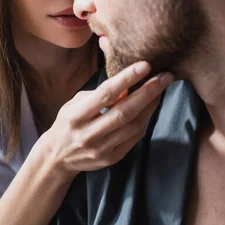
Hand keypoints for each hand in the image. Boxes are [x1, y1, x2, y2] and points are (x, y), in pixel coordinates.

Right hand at [42, 62, 172, 177]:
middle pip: (125, 112)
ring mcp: (102, 149)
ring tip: (161, 88)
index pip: (105, 95)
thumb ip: (99, 94)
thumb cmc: (68, 122)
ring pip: (134, 125)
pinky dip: (145, 120)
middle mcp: (89, 134)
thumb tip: (126, 82)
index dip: (126, 79)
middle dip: (148, 92)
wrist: (58, 157)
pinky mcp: (113, 158)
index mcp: (76, 116)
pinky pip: (135, 137)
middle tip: (165, 76)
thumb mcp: (75, 103)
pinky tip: (151, 106)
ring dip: (151, 105)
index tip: (145, 65)